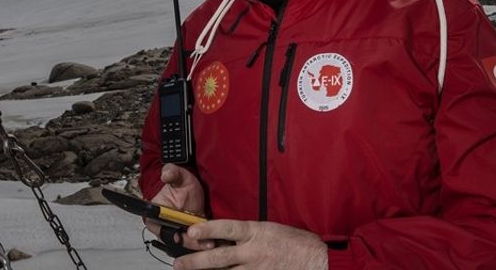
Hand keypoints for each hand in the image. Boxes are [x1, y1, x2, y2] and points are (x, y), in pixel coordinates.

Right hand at [145, 164, 208, 247]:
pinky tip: (212, 242)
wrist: (194, 190)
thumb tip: (165, 174)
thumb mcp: (179, 176)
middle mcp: (164, 226)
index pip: (158, 228)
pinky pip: (195, 244)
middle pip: (173, 240)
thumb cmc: (182, 184)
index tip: (179, 235)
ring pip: (185, 244)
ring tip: (210, 243)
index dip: (168, 233)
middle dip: (188, 241)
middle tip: (201, 240)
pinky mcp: (191, 237)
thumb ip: (172, 173)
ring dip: (197, 244)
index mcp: (155, 214)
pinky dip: (203, 244)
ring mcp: (178, 233)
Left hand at [173, 219, 328, 269]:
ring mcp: (256, 269)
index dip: (207, 230)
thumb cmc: (294, 242)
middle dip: (195, 261)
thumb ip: (247, 233)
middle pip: (219, 258)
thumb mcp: (269, 228)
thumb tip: (225, 237)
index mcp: (256, 232)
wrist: (316, 260)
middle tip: (179, 263)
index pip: (227, 229)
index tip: (190, 231)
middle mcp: (253, 251)